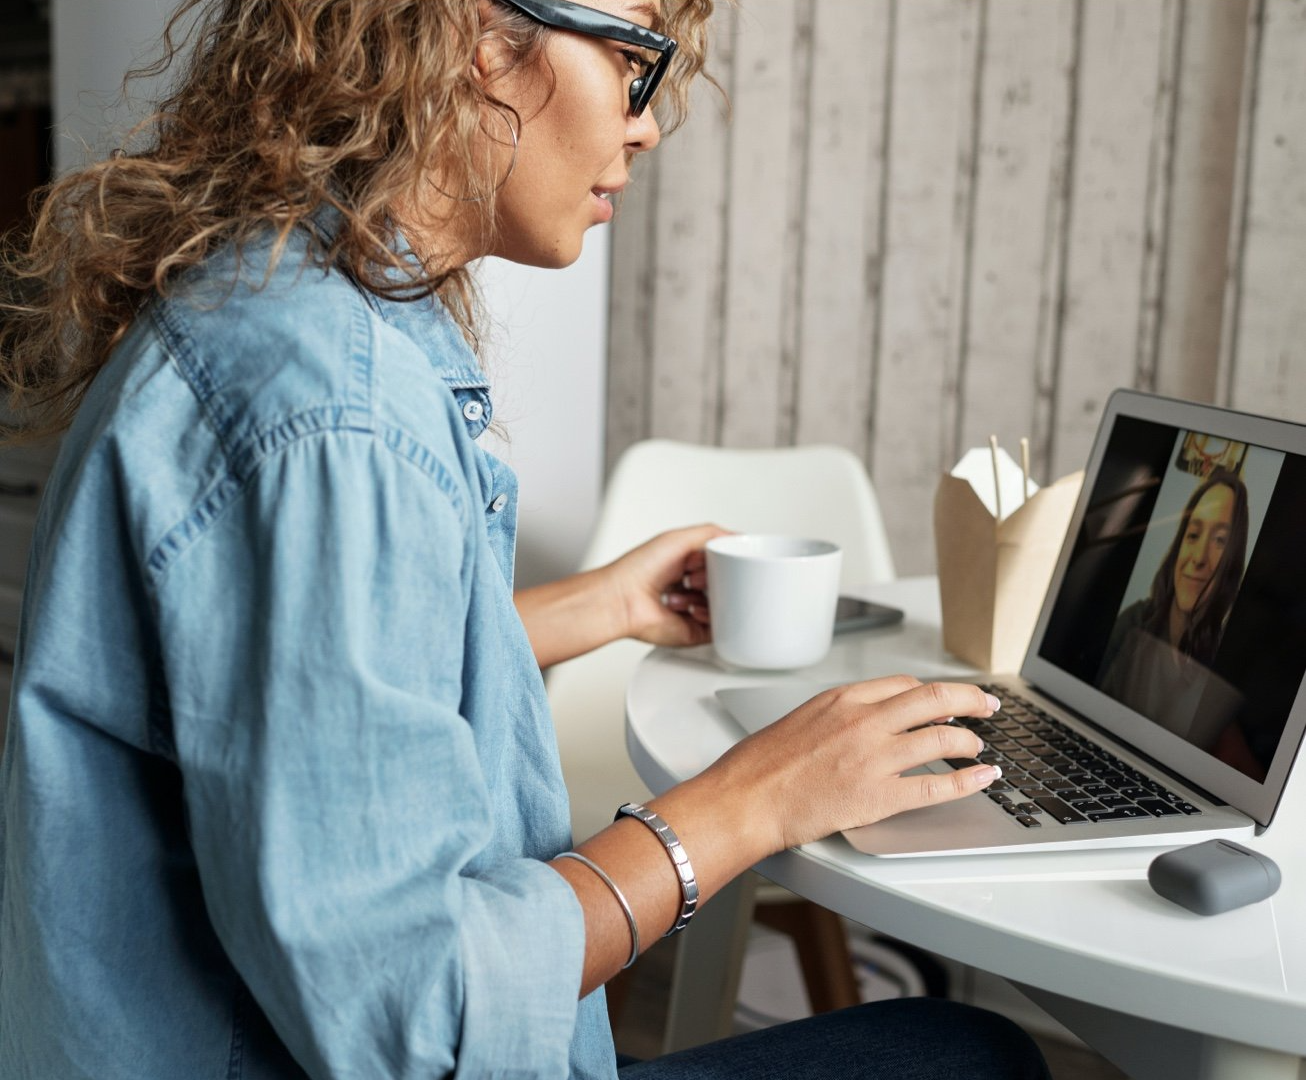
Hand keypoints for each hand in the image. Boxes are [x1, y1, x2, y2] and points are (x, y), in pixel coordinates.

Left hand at [603, 524, 729, 647]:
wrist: (623, 599)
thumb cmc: (639, 569)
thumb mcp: (679, 538)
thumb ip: (714, 534)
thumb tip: (739, 538)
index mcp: (688, 565)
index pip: (723, 562)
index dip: (722, 559)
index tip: (716, 557)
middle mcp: (692, 588)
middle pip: (726, 583)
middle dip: (716, 577)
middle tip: (697, 574)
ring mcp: (694, 609)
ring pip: (725, 604)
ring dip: (710, 595)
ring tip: (688, 589)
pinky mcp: (695, 631)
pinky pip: (720, 627)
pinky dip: (710, 616)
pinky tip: (692, 608)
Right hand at [708, 676, 1001, 851]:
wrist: (744, 799)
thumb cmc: (759, 765)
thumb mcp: (800, 719)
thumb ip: (837, 716)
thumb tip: (863, 722)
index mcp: (843, 698)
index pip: (904, 684)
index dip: (933, 692)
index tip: (946, 699)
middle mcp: (864, 720)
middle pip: (936, 698)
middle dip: (971, 700)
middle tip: (987, 706)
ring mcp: (875, 758)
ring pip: (943, 738)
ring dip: (970, 742)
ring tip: (979, 749)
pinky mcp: (879, 796)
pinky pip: (938, 786)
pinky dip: (968, 781)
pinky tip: (983, 779)